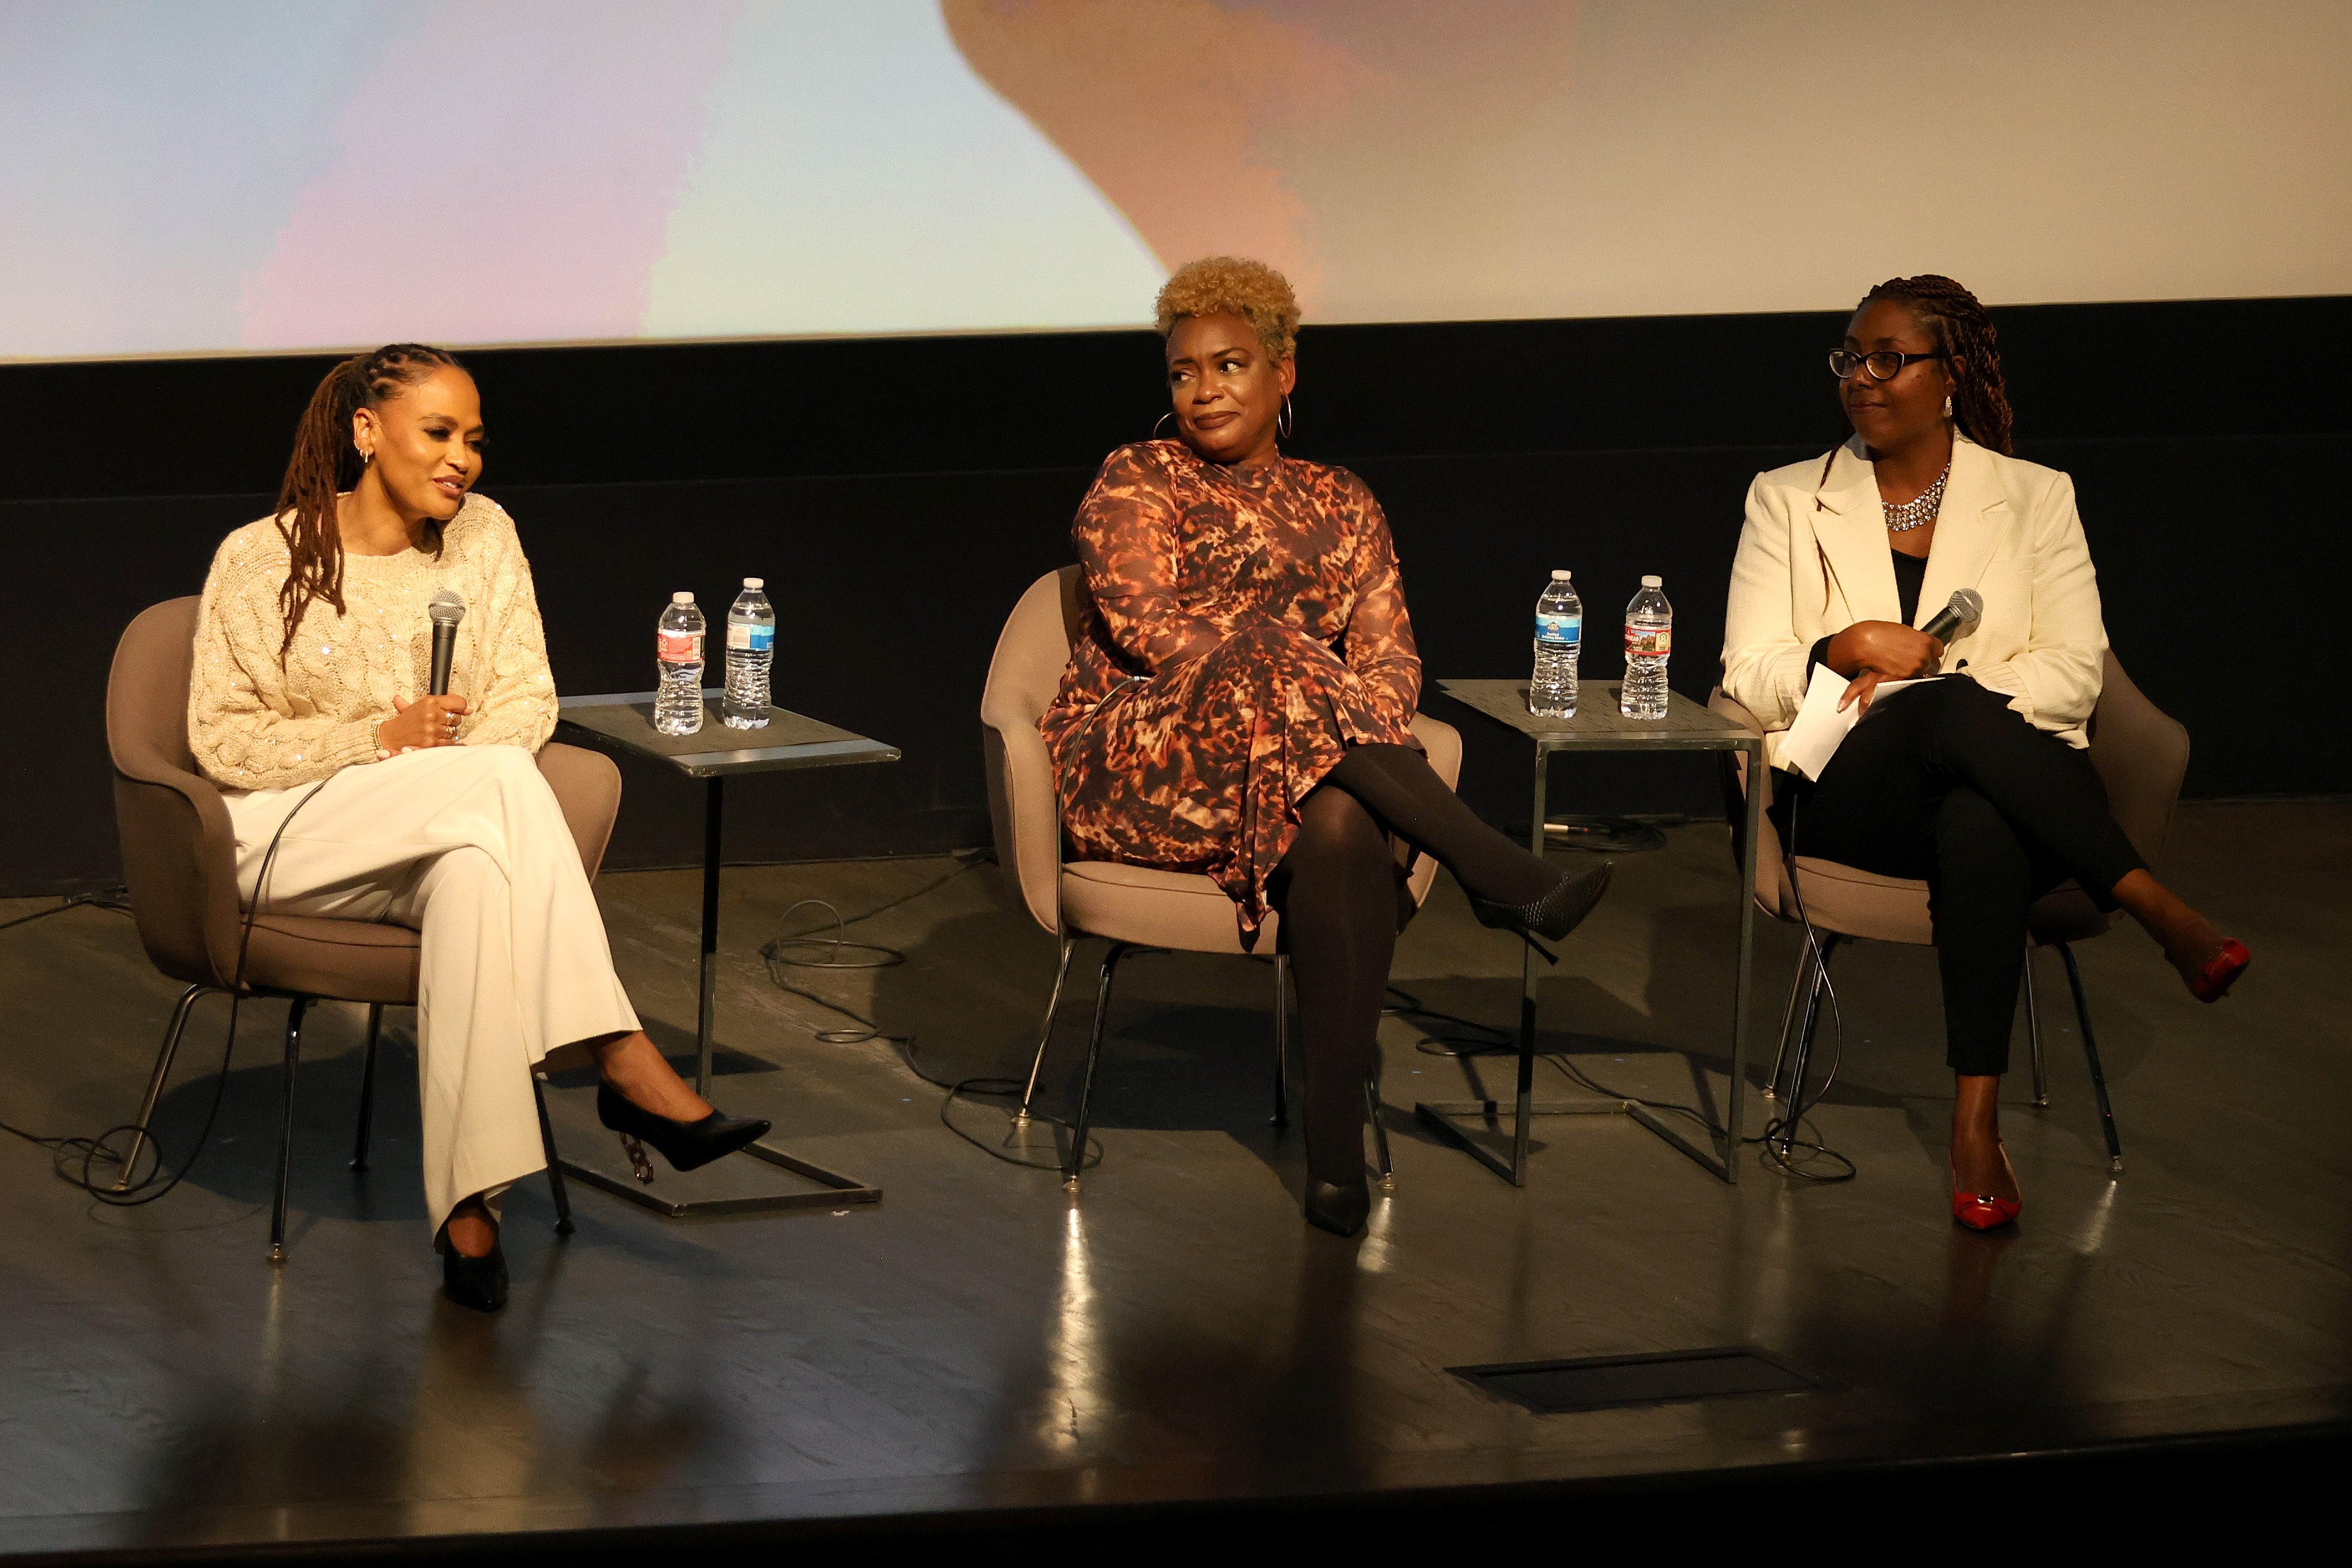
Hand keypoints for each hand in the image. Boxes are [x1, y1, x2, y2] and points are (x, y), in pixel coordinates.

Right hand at [378, 693, 468, 752]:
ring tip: (435, 731)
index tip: (460, 711)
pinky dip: (445, 742)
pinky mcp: (432, 742)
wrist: (391, 735)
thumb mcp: (422, 705)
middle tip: (440, 722)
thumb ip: (446, 703)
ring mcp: (432, 729)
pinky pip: (449, 743)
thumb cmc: (408, 720)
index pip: (459, 702)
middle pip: (457, 718)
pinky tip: (436, 739)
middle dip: (452, 721)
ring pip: (454, 731)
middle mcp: (432, 714)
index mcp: (430, 702)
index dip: (461, 707)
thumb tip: (468, 709)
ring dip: (448, 733)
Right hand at [1827, 620, 1943, 715]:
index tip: (1929, 651)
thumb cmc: (1880, 635)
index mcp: (1926, 641)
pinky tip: (1900, 668)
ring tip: (1904, 663)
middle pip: (1933, 663)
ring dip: (1917, 669)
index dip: (1932, 650)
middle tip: (1913, 657)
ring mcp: (1915, 668)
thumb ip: (1918, 640)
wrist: (1865, 644)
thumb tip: (1921, 645)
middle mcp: (1923, 655)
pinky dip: (1908, 674)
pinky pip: (1913, 678)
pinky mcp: (1906, 677)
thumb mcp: (1905, 631)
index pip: (1939, 649)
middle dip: (1926, 661)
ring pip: (1924, 672)